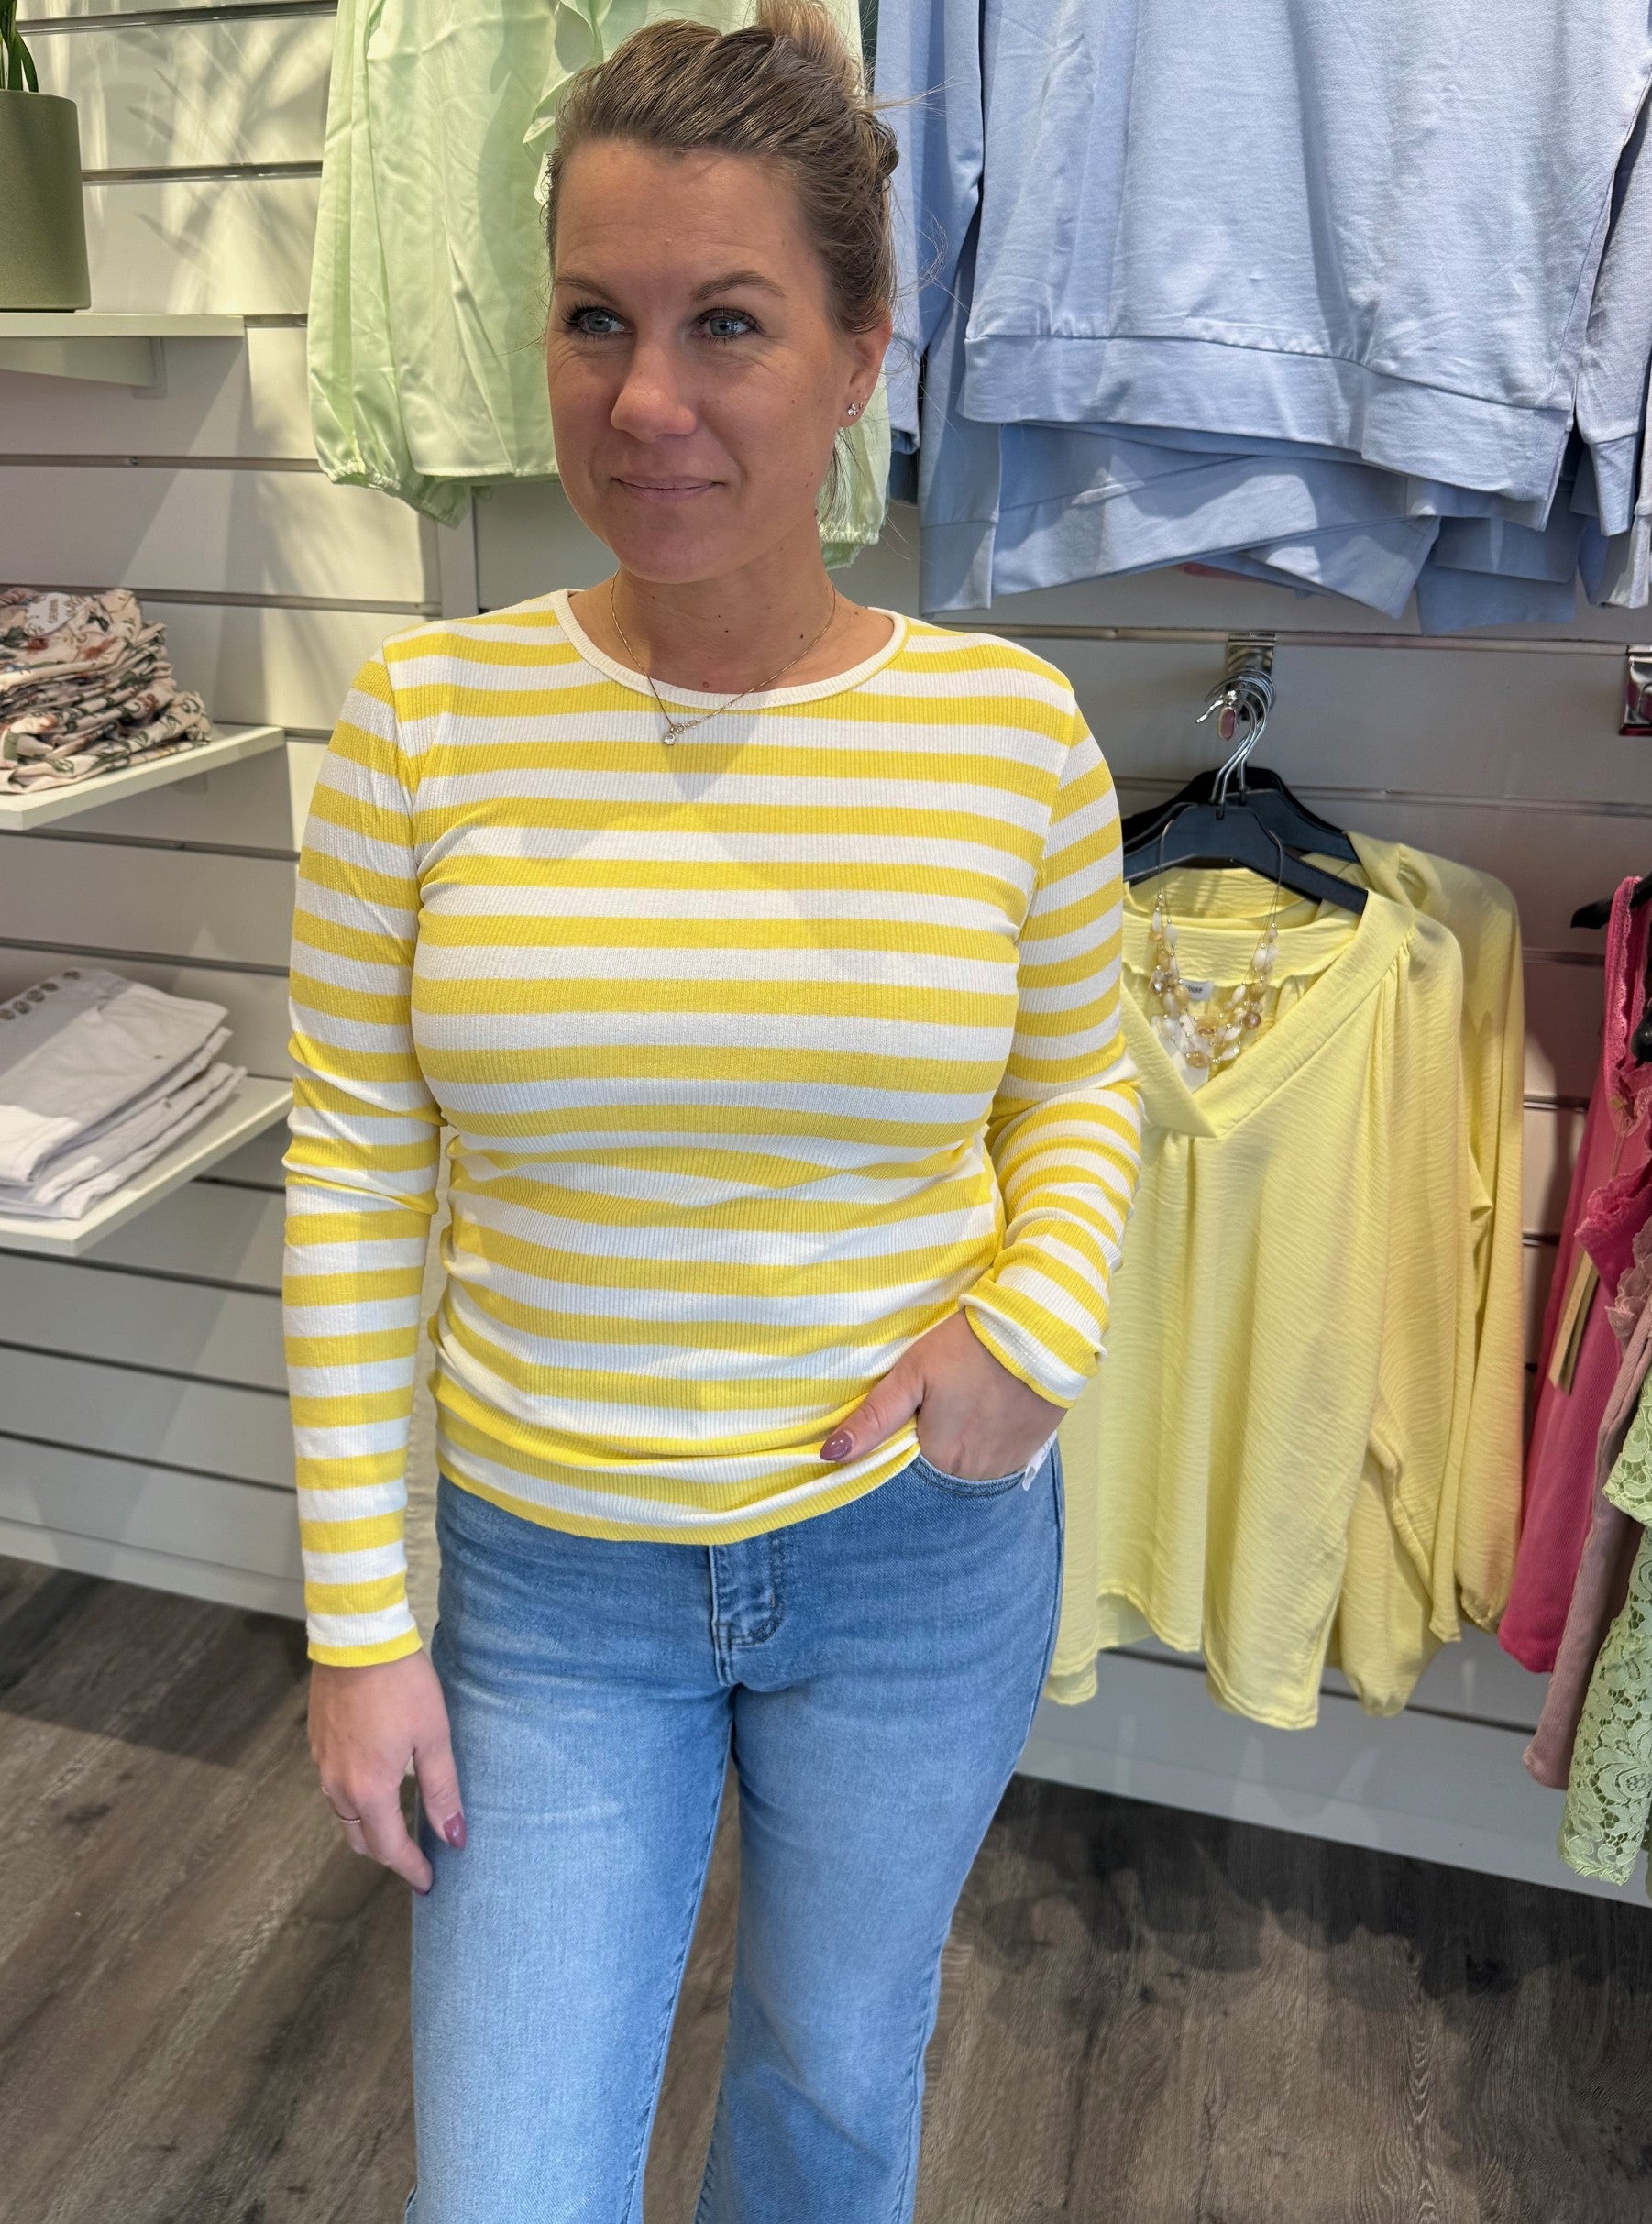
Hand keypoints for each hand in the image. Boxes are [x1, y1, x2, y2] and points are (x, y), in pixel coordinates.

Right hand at [309, 1649, 465, 1893]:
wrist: (357, 1639)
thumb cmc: (401, 1685)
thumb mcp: (433, 1737)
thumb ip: (442, 1791)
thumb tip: (454, 1837)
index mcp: (369, 1789)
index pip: (388, 1848)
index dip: (410, 1868)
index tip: (428, 1882)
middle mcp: (338, 1785)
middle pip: (360, 1838)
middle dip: (388, 1853)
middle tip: (416, 1856)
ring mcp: (323, 1763)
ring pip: (344, 1814)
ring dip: (370, 1826)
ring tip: (399, 1823)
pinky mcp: (318, 1743)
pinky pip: (334, 1787)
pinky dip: (356, 1799)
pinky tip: (377, 1784)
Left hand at [819, 1310, 1063, 1479]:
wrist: (1040, 1332)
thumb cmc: (969, 1347)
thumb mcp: (914, 1373)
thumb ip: (873, 1417)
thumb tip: (830, 1454)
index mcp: (938, 1458)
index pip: (904, 1469)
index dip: (900, 1444)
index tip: (907, 1419)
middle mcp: (970, 1474)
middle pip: (935, 1470)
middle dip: (930, 1446)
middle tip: (938, 1407)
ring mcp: (1003, 1467)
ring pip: (965, 1469)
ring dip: (959, 1448)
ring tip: (962, 1409)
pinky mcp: (1028, 1453)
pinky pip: (996, 1462)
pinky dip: (986, 1445)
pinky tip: (986, 1417)